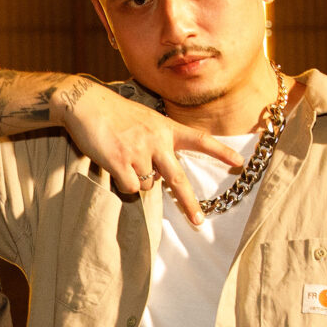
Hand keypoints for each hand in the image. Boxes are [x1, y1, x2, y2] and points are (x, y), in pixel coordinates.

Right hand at [53, 79, 244, 224]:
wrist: (87, 103)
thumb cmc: (115, 113)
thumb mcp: (146, 120)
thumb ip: (159, 143)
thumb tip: (159, 175)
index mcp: (166, 129)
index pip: (200, 140)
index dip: (220, 152)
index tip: (239, 163)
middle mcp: (157, 141)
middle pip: (178, 179)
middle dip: (189, 204)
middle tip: (199, 223)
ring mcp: (138, 152)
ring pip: (147, 185)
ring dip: (138, 181)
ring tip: (125, 161)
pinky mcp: (119, 161)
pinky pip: (129, 187)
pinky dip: (123, 183)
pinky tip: (114, 166)